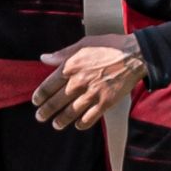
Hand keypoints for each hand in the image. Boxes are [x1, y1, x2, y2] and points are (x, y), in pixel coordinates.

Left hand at [32, 34, 146, 130]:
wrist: (134, 55)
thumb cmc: (109, 47)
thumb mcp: (83, 44)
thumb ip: (62, 54)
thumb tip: (44, 58)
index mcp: (70, 67)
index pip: (48, 86)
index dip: (39, 96)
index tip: (36, 101)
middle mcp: (78, 82)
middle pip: (56, 102)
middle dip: (46, 112)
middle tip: (40, 117)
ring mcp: (92, 93)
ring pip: (70, 113)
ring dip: (61, 120)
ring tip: (56, 124)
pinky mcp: (105, 102)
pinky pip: (89, 118)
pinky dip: (81, 124)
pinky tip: (77, 125)